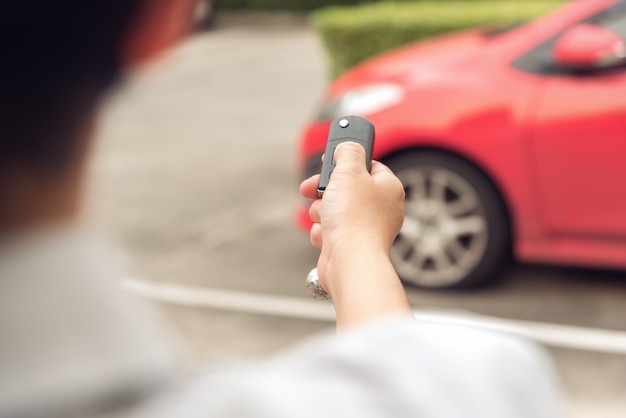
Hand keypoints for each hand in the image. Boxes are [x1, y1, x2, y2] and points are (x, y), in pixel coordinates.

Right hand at [300, 142, 410, 326]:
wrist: (350, 262)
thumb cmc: (354, 217)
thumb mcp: (349, 170)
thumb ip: (348, 151)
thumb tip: (347, 145)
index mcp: (388, 188)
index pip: (368, 165)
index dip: (345, 163)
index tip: (328, 163)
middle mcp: (381, 208)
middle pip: (346, 188)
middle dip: (324, 190)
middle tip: (311, 189)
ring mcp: (366, 229)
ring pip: (334, 210)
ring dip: (321, 212)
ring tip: (324, 217)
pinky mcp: (351, 246)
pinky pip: (331, 231)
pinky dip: (323, 232)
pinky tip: (326, 236)